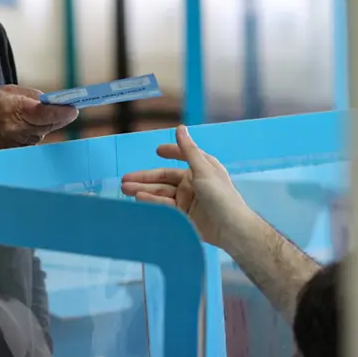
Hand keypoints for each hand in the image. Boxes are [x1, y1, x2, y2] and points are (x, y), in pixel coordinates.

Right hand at [0, 85, 78, 153]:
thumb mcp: (6, 91)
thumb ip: (32, 96)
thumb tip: (52, 103)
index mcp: (14, 111)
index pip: (46, 113)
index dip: (62, 111)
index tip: (74, 108)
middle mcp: (18, 130)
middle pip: (50, 124)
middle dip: (60, 115)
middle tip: (69, 107)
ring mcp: (19, 144)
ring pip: (44, 132)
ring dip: (48, 124)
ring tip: (39, 115)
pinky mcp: (19, 153)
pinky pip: (36, 139)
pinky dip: (37, 132)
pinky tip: (28, 126)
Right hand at [120, 125, 252, 249]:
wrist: (232, 229)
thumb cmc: (221, 196)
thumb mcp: (203, 170)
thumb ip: (188, 150)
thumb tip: (180, 127)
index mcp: (200, 169)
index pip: (181, 157)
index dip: (170, 153)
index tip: (157, 151)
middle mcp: (192, 183)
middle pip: (164, 178)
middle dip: (144, 178)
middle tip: (125, 179)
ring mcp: (187, 200)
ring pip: (161, 192)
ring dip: (144, 190)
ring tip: (126, 189)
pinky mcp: (184, 216)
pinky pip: (165, 206)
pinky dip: (152, 202)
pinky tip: (140, 199)